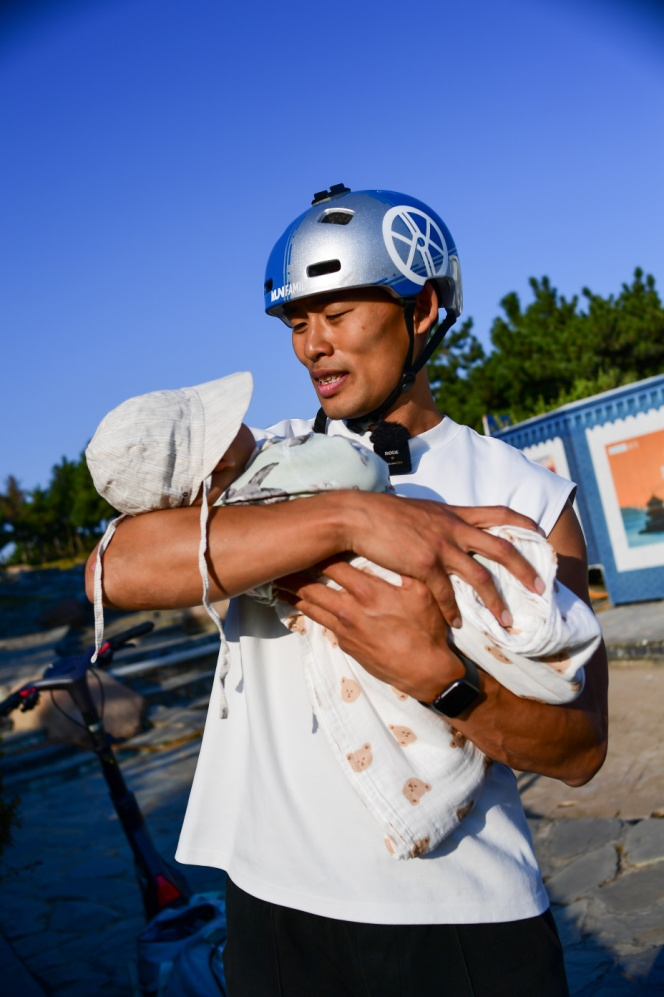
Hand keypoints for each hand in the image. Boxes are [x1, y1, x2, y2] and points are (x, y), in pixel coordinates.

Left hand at [276, 557, 467, 702]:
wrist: (424, 671)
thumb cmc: (426, 632)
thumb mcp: (423, 595)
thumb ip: (405, 571)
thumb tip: (395, 552)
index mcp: (368, 593)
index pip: (334, 566)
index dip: (319, 552)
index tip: (309, 542)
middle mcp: (350, 610)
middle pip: (312, 587)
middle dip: (295, 573)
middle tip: (281, 562)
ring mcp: (345, 629)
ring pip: (311, 607)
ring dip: (294, 594)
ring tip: (278, 583)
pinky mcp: (346, 644)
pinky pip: (322, 624)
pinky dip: (309, 612)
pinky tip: (301, 606)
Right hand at [339, 492, 545, 627]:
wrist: (358, 516)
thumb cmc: (383, 513)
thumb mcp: (420, 511)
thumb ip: (438, 521)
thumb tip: (444, 529)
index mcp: (454, 513)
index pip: (499, 513)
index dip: (523, 523)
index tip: (540, 535)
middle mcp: (454, 528)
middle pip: (501, 547)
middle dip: (524, 569)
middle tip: (539, 588)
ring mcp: (441, 546)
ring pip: (481, 577)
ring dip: (496, 601)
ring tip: (506, 621)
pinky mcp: (425, 565)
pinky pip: (446, 593)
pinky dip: (453, 610)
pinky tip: (457, 624)